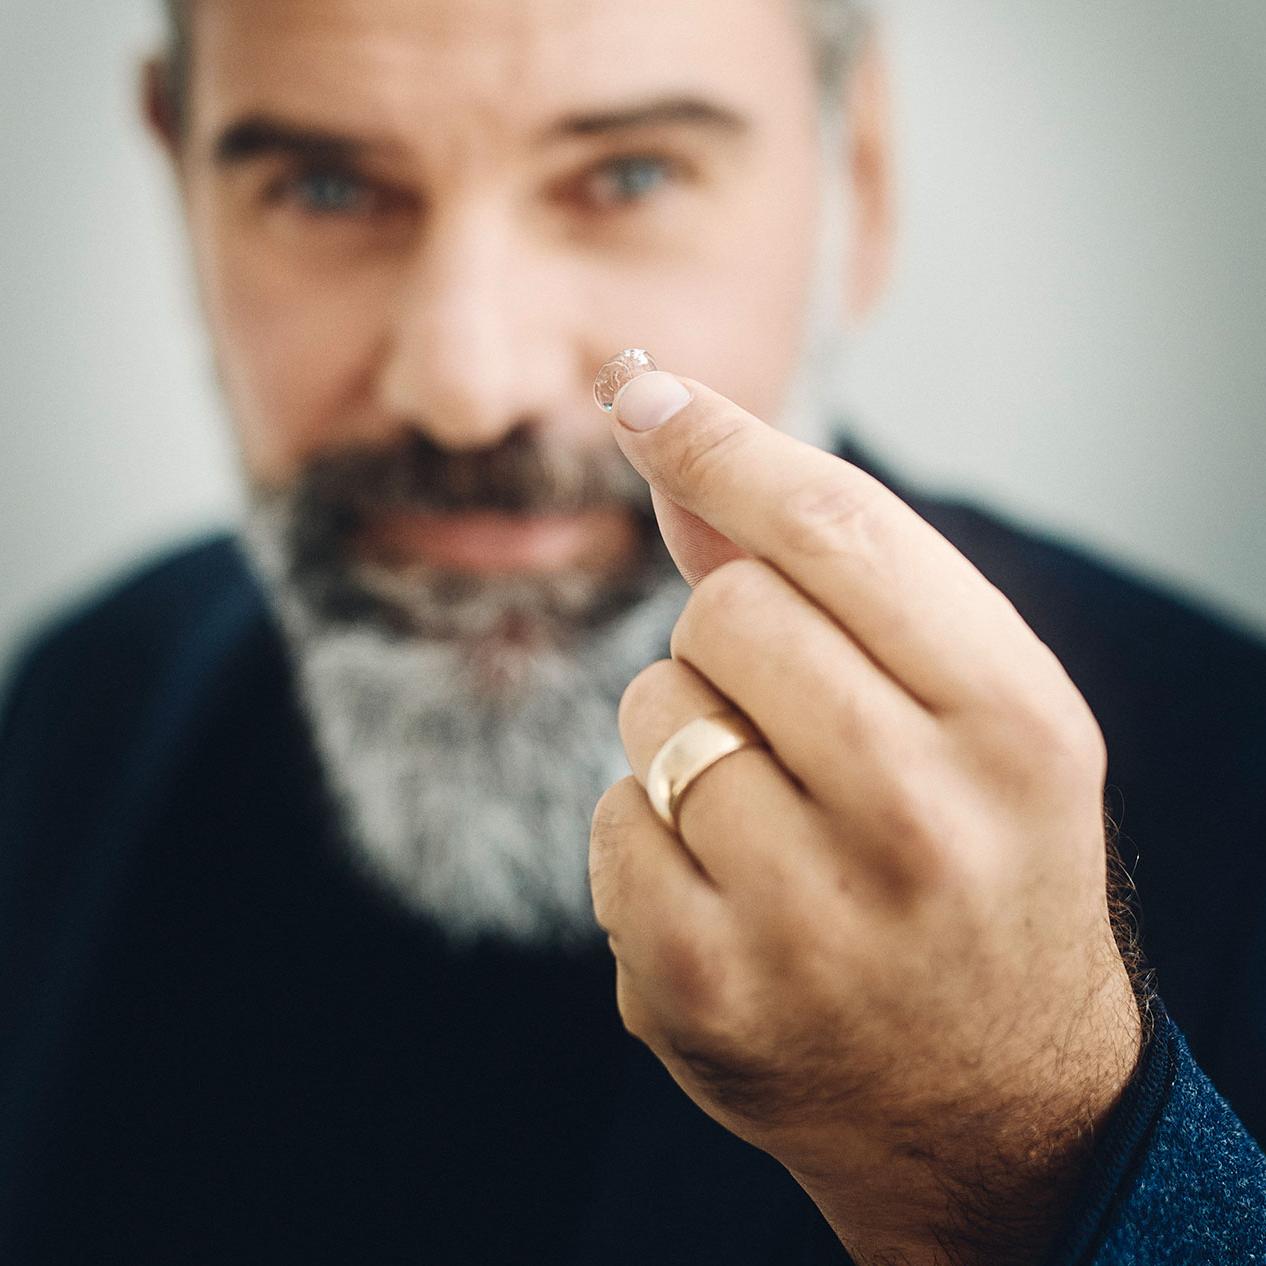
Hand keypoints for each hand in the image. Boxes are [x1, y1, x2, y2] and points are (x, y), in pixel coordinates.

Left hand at [588, 371, 1143, 1265]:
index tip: (641, 389)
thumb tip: (678, 450)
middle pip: (727, 611)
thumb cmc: (982, 869)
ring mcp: (806, 919)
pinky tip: (726, 892)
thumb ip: (847, 582)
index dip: (723, 442)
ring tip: (768, 815)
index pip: (837, 529)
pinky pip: (608, 821)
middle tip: (787, 712)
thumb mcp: (977, 720)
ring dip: (684, 735)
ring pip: (653, 712)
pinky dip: (644, 833)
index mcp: (1013, 722)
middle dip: (729, 638)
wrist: (993, 1105)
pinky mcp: (703, 990)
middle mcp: (921, 818)